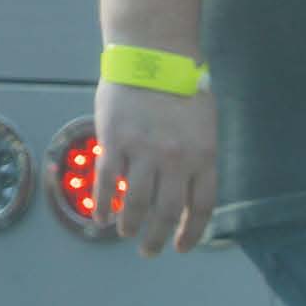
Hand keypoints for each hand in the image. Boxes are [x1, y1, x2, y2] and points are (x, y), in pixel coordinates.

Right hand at [93, 76, 219, 253]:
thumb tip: (189, 190)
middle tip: (149, 251)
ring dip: (130, 226)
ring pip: (136, 205)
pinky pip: (108, 184)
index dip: (191, 233)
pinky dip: (103, 205)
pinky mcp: (116, 143)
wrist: (153, 53)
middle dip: (157, 239)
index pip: (200, 208)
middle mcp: (176, 161)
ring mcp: (144, 153)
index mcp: (204, 156)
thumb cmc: (182, 85)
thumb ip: (199, 157)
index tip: (181, 247)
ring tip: (124, 234)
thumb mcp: (205, 123)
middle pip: (167, 213)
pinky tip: (100, 217)